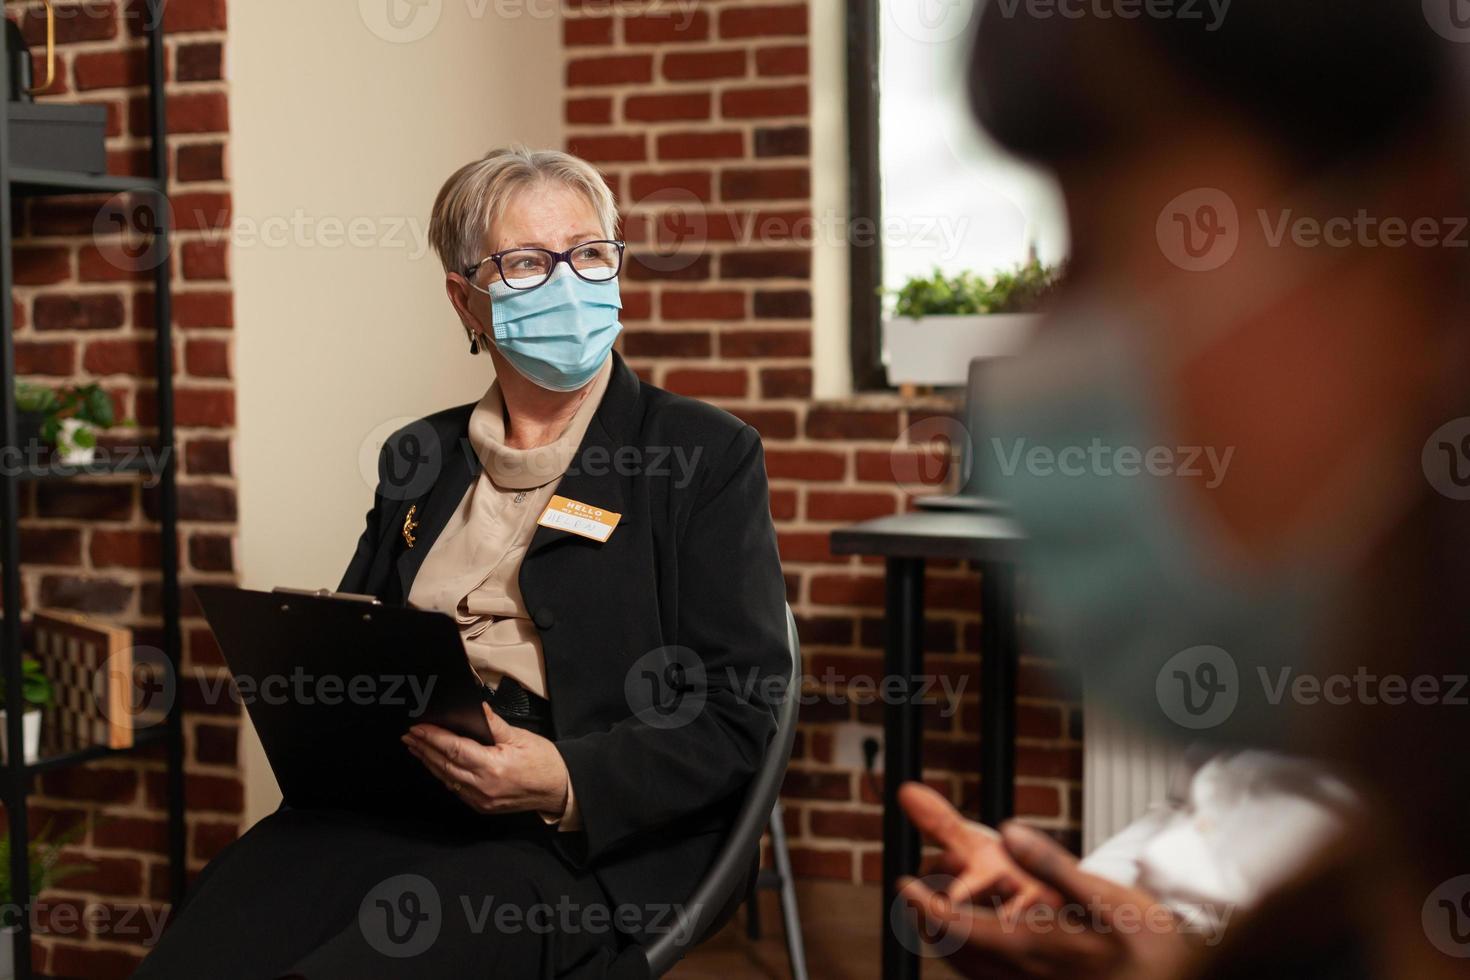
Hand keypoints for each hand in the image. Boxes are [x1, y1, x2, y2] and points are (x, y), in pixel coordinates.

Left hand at [403, 704, 569, 817]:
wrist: (558, 789)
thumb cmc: (544, 762)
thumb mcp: (520, 737)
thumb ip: (494, 724)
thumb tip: (475, 708)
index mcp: (493, 767)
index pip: (455, 749)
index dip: (434, 737)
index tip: (418, 727)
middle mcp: (483, 786)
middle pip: (445, 765)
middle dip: (425, 749)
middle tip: (409, 735)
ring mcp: (481, 800)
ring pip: (447, 779)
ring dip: (429, 762)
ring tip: (415, 747)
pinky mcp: (482, 806)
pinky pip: (456, 789)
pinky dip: (443, 775)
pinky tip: (435, 765)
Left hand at [898, 788, 1198, 978]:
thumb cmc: (1154, 948)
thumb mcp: (1107, 897)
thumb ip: (1052, 864)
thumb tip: (1008, 832)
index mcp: (1032, 946)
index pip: (955, 928)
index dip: (922, 905)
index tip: (904, 884)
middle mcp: (1025, 977)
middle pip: (955, 955)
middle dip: (929, 925)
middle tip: (917, 896)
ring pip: (973, 973)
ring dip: (950, 944)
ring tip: (941, 916)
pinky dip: (977, 962)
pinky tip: (987, 945)